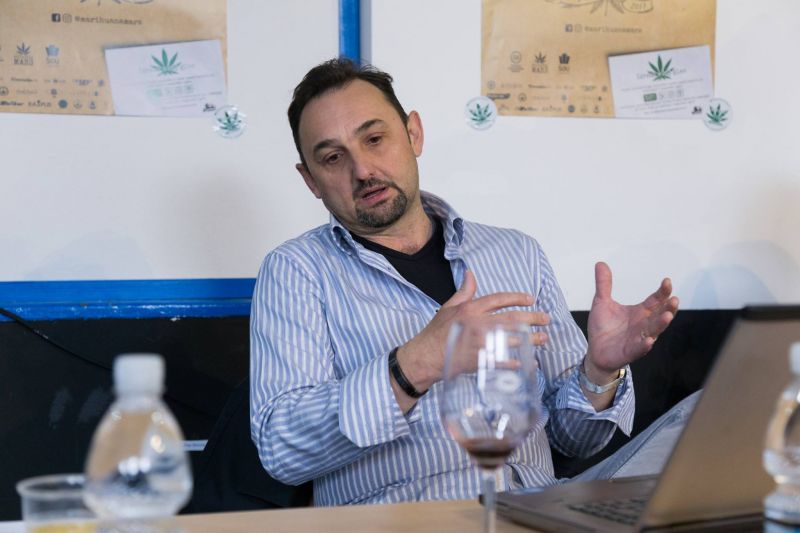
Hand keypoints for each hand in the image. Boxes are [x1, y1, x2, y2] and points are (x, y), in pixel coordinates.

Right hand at [396, 271, 549, 393]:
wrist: (426, 356)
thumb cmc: (437, 332)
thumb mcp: (448, 307)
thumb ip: (464, 291)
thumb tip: (471, 274)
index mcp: (470, 309)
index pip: (499, 299)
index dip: (517, 298)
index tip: (531, 299)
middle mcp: (478, 324)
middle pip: (512, 318)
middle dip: (532, 317)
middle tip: (546, 318)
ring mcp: (480, 343)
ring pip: (512, 339)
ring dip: (530, 339)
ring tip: (543, 338)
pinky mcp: (480, 361)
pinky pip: (503, 361)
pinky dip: (516, 362)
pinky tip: (527, 362)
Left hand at [586, 262, 678, 376]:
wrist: (595, 351)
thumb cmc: (603, 327)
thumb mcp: (602, 302)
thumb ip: (604, 285)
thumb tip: (600, 263)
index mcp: (640, 312)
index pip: (655, 300)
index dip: (662, 292)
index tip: (667, 281)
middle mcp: (643, 324)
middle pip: (660, 315)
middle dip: (668, 308)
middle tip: (674, 299)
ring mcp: (639, 338)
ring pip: (654, 331)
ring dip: (661, 324)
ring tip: (668, 316)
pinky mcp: (631, 351)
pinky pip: (640, 348)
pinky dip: (645, 345)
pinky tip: (649, 340)